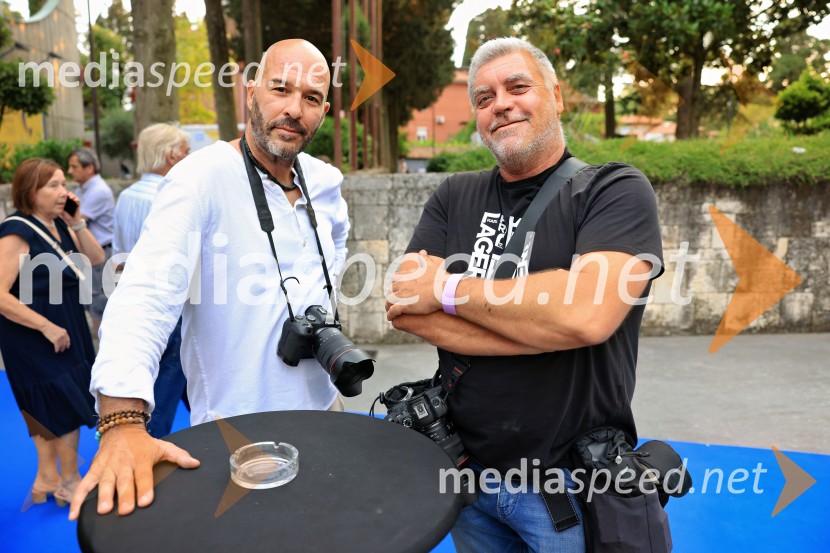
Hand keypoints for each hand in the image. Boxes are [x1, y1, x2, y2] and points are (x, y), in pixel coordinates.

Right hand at [41, 322, 69, 352]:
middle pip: (65, 343)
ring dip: (60, 349)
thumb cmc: (50, 328)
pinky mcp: (55, 340)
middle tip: (62, 350)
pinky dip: (57, 349)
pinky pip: (57, 347)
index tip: (67, 347)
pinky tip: (56, 351)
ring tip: (59, 351)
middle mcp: (63, 335)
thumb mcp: (59, 330)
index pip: (68, 339)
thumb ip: (62, 334)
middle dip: (64, 347)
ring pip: (61, 345)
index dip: (68, 344)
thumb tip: (63, 340)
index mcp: (65, 332)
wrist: (45, 326)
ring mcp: (60, 337)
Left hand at [59, 191, 83, 226]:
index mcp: (65, 201)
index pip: (64, 195)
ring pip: (73, 196)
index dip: (63, 193)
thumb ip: (59, 206)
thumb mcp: (60, 210)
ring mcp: (74, 202)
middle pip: (69, 194)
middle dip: (68, 193)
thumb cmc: (65, 215)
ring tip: (70, 197)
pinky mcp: (78, 204)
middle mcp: (70, 201)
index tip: (61, 193)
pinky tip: (74, 199)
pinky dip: (76, 199)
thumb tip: (54, 202)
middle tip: (66, 194)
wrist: (72, 220)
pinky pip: (78, 200)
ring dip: (72, 195)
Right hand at [68, 424, 199, 519]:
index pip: (144, 475)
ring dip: (103, 496)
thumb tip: (196, 464)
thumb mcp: (163, 446)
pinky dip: (77, 500)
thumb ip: (179, 456)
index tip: (146, 502)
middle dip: (125, 496)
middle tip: (126, 510)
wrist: (121, 428)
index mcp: (141, 458)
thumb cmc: (144, 443)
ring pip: (104, 482)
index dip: (145, 488)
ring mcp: (107, 467)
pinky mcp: (94, 470)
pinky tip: (74, 516)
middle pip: (124, 481)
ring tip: (104, 510)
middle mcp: (123, 463)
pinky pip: (84, 485)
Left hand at [386, 250, 445, 320]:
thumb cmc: (440, 278)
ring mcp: (402, 294)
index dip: (394, 283)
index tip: (395, 287)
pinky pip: (393, 311)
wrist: (444, 290)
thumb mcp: (432, 264)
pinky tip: (390, 317)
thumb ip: (425, 258)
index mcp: (407, 274)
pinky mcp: (405, 306)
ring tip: (389, 309)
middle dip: (390, 294)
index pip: (395, 278)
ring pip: (389, 300)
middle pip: (390, 289)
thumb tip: (422, 251)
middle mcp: (402, 283)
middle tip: (391, 299)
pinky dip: (390, 314)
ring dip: (388, 304)